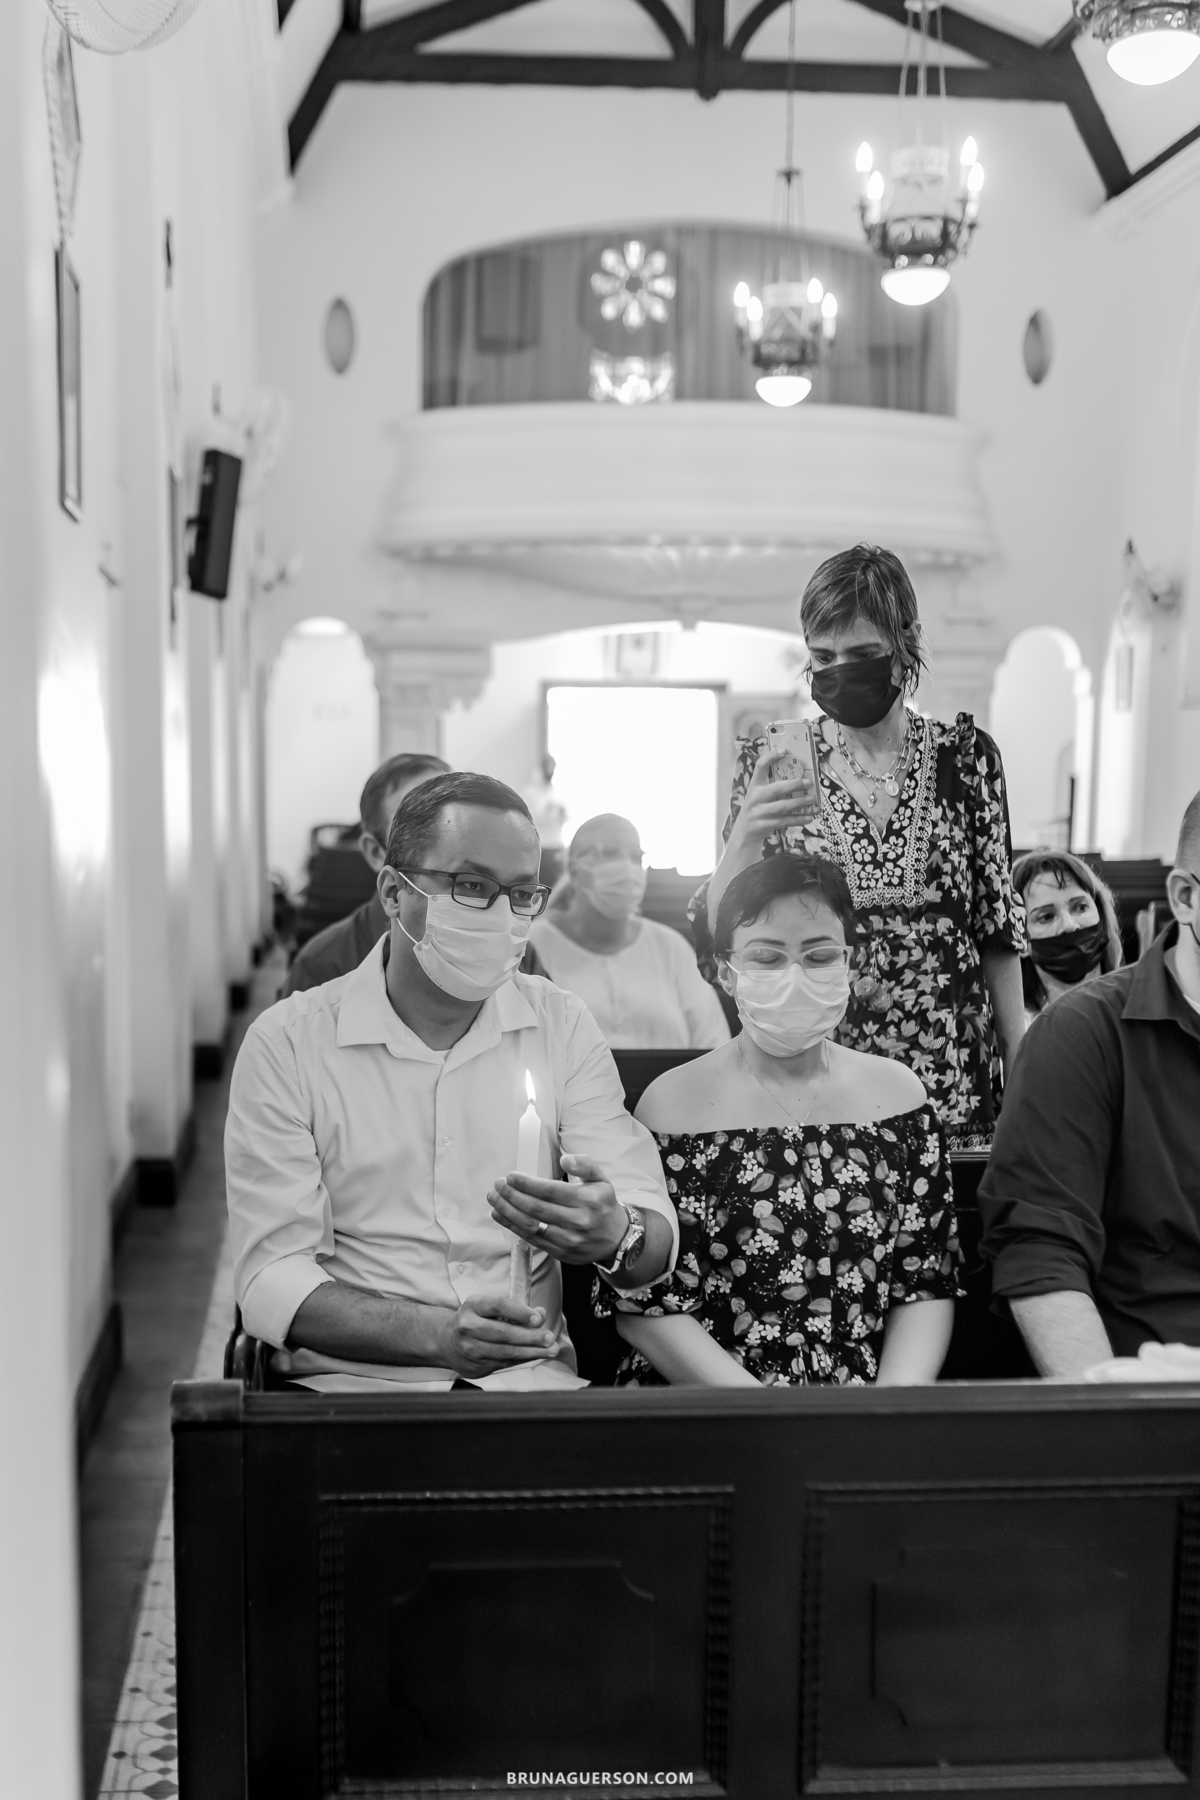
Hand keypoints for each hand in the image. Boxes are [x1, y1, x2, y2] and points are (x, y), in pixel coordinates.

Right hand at [434, 1292, 559, 1379]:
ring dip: (531, 1352)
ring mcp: (469, 1349)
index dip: (520, 1312)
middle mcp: (467, 1327)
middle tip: (549, 1338)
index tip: (538, 1319)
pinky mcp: (475, 1367)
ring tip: (550, 1350)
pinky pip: (504, 1363)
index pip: (498, 1306)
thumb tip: (541, 1315)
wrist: (446, 1342)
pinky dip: (522, 1359)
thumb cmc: (475, 1320)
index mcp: (472, 1306)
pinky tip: (535, 1356)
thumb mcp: (490, 1307)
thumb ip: (517, 1309)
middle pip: (503, 1333)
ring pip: (505, 1352)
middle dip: (530, 1337)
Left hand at [488, 1153, 626, 1265]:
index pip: (549, 1191)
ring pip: (531, 1226)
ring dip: (507, 1212)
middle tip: (497, 1185)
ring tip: (494, 1199)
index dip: (526, 1184)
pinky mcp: (560, 1253)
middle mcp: (578, 1222)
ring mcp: (568, 1240)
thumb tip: (565, 1159)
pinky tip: (501, 1215)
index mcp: (587, 1200)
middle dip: (512, 1196)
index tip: (510, 1176)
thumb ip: (585, 1165)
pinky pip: (532, 1239)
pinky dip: (513, 1227)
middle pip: (536, 1209)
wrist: (617, 1240)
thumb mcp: (602, 1180)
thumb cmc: (603, 1205)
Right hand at [728, 747, 817, 854]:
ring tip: (812, 799)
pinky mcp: (764, 825)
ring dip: (799, 802)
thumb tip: (800, 777)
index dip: (771, 757)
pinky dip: (798, 819)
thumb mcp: (759, 794)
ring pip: (782, 806)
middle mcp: (755, 798)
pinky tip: (809, 817)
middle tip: (808, 782)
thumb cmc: (758, 808)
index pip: (760, 766)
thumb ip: (773, 786)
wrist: (745, 832)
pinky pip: (784, 821)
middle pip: (776, 789)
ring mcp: (759, 812)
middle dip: (794, 785)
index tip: (784, 750)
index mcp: (754, 786)